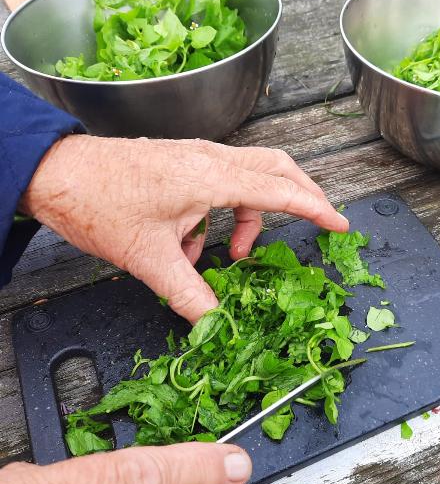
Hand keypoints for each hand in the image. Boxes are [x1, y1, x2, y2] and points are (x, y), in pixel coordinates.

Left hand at [19, 135, 347, 322]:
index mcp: (212, 177)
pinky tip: (190, 245)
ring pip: (248, 178)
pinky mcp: (182, 163)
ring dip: (249, 217)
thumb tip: (215, 325)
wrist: (56, 172)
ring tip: (230, 256)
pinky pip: (217, 186)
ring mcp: (196, 157)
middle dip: (301, 195)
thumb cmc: (99, 204)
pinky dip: (218, 216)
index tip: (340, 224)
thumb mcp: (149, 258)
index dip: (316, 208)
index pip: (280, 191)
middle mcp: (211, 159)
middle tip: (316, 220)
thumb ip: (190, 294)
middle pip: (277, 168)